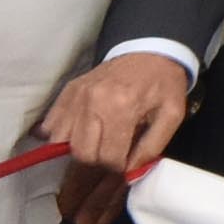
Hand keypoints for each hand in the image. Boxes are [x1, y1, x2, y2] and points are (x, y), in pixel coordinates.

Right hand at [43, 53, 192, 223]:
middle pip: (82, 152)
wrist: (150, 50)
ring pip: (62, 141)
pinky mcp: (68, 91)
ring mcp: (77, 95)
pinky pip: (52, 124)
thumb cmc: (163, 84)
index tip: (125, 163)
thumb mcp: (171, 115)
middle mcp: (94, 101)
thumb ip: (152, 147)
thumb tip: (130, 173)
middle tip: (111, 155)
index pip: (108, 156)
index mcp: (122, 107)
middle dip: (97, 162)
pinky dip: (60, 135)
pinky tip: (77, 136)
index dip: (118, 167)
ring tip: (96, 145)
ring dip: (78, 150)